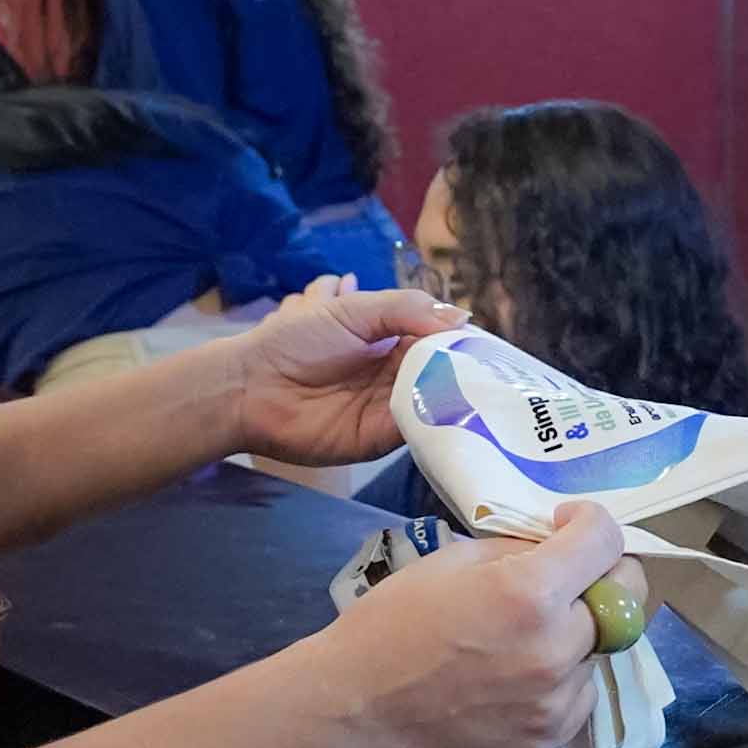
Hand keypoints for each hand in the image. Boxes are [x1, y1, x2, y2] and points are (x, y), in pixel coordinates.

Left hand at [215, 278, 469, 464]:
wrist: (251, 385)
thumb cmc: (295, 340)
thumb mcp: (354, 309)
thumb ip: (407, 309)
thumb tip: (462, 318)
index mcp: (391, 340)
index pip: (438, 340)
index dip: (463, 340)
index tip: (492, 343)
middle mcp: (395, 375)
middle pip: (444, 373)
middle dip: (468, 370)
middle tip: (496, 369)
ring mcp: (388, 408)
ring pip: (436, 401)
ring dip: (457, 395)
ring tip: (484, 387)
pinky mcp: (379, 439)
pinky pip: (415, 428)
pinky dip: (435, 420)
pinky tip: (454, 409)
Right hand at [307, 503, 642, 747]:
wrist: (354, 705)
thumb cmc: (392, 623)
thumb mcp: (452, 560)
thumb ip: (517, 550)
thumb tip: (556, 548)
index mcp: (529, 594)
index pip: (605, 542)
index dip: (591, 523)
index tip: (570, 525)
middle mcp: (555, 649)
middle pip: (624, 597)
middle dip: (600, 575)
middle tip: (567, 577)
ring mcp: (555, 701)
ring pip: (602, 648)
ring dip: (578, 632)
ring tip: (527, 634)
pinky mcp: (546, 739)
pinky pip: (581, 693)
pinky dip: (564, 677)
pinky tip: (521, 673)